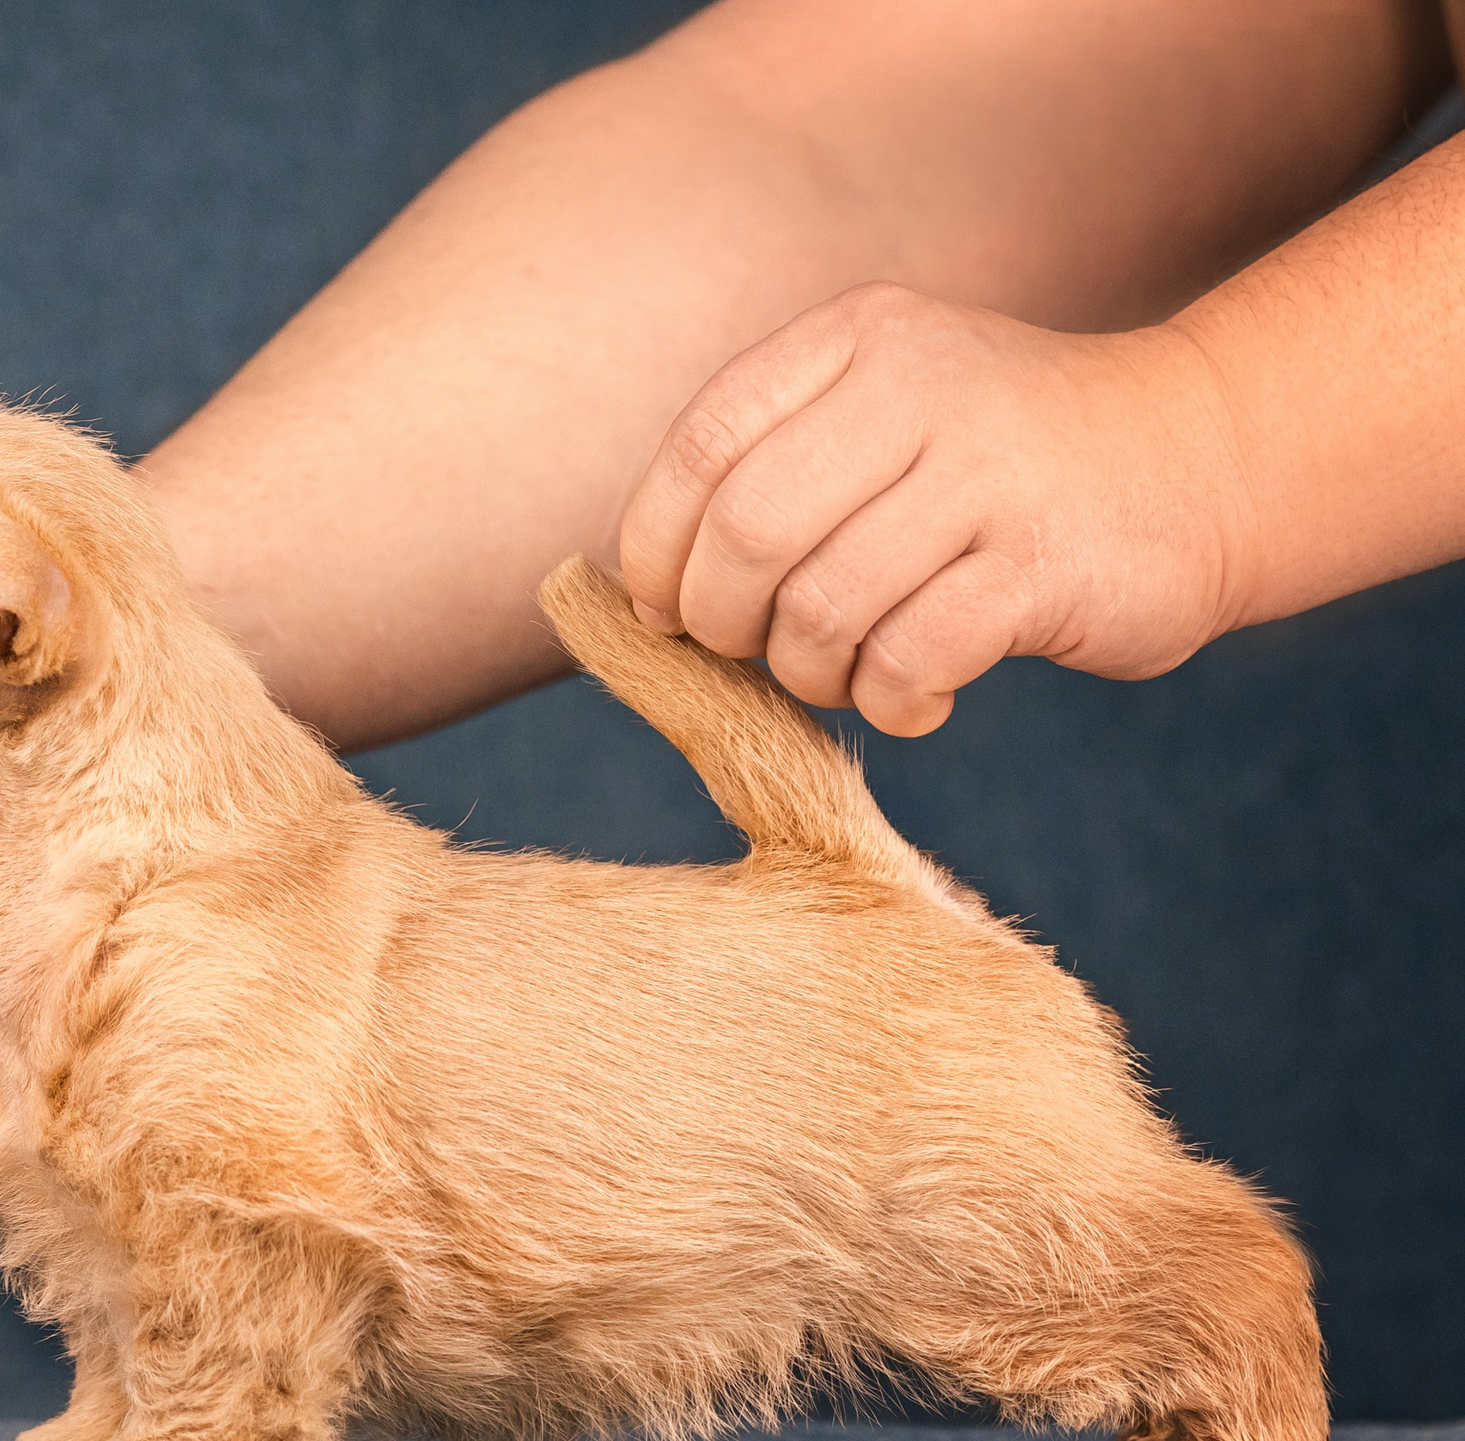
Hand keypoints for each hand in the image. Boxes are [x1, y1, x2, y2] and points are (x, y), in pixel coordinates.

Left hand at [616, 282, 1251, 734]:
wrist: (1203, 456)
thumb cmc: (996, 463)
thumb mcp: (880, 413)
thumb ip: (766, 469)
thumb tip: (640, 595)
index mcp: (857, 337)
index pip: (700, 445)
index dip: (655, 548)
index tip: (663, 609)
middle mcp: (921, 385)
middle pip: (746, 533)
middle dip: (723, 621)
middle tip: (755, 649)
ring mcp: (990, 472)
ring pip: (822, 609)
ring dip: (811, 671)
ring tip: (848, 668)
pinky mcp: (1046, 562)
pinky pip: (907, 659)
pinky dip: (890, 700)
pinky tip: (918, 692)